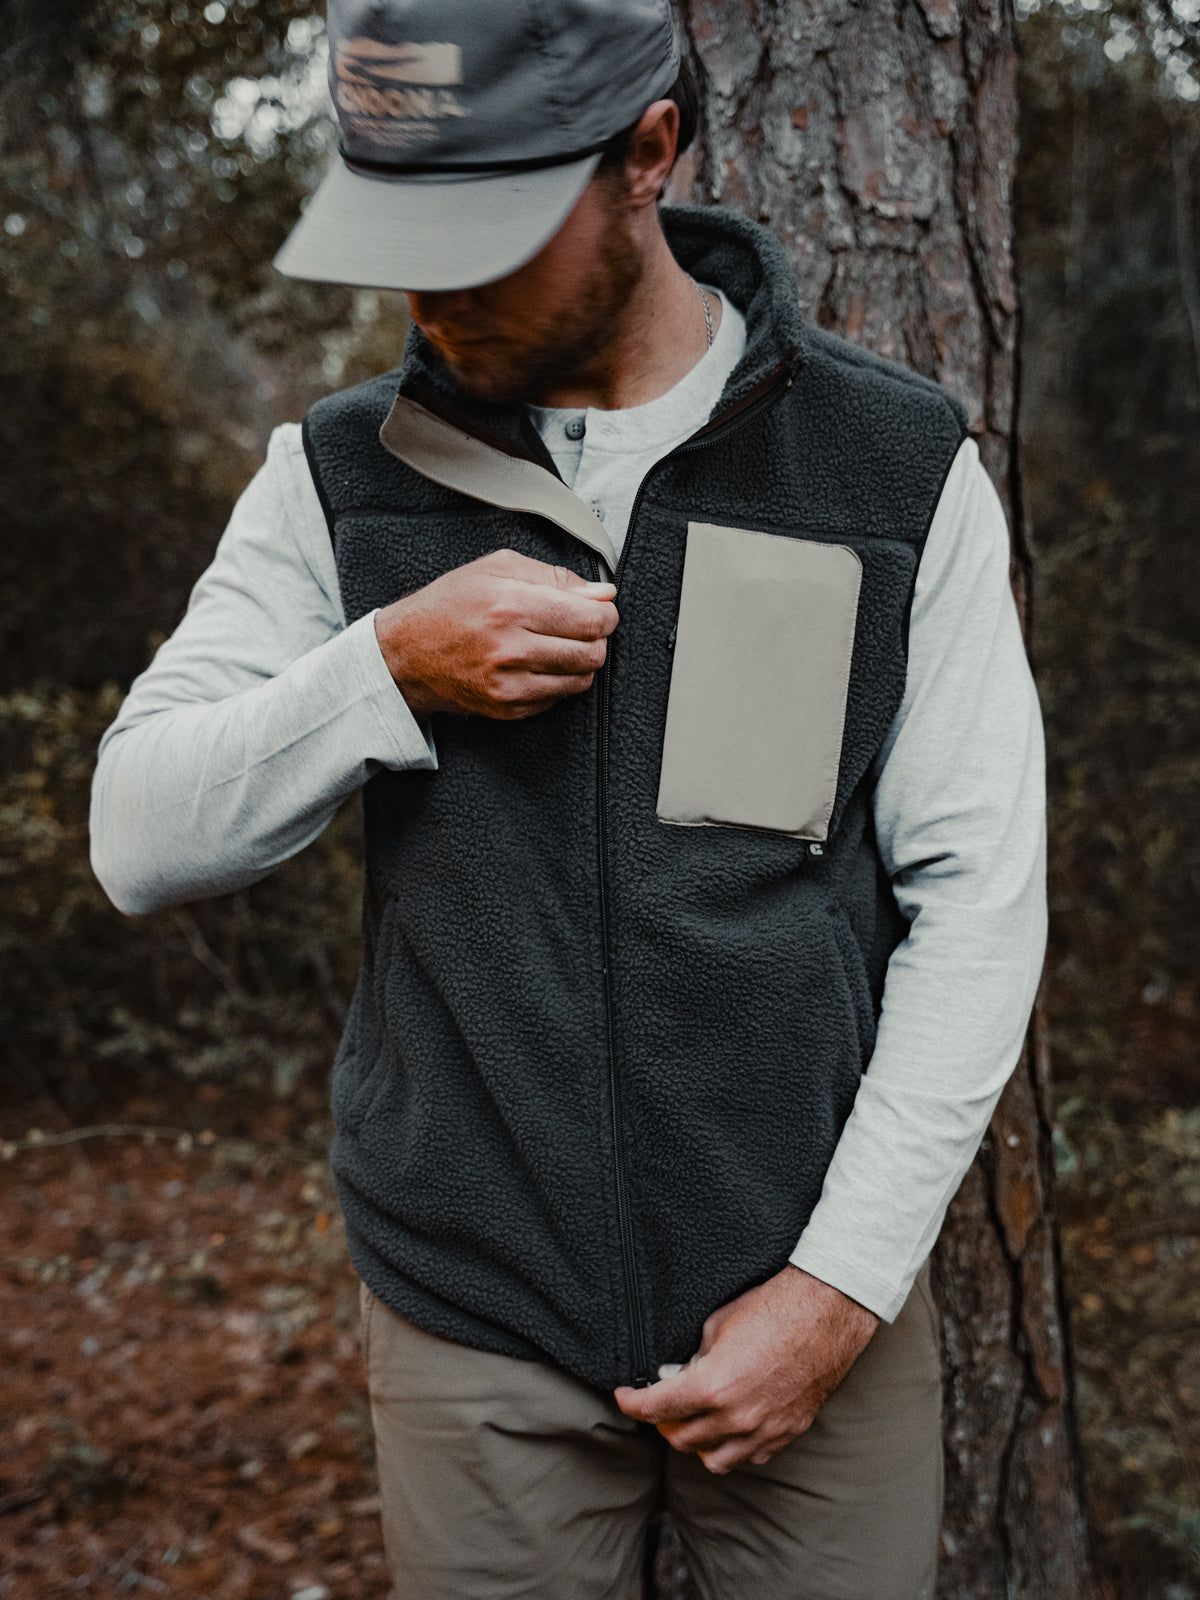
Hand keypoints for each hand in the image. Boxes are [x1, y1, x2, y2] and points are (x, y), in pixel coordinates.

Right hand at [374, 548, 617, 719]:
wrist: (406, 653)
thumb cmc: (450, 605)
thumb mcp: (497, 569)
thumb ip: (555, 577)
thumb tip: (602, 593)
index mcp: (512, 605)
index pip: (591, 619)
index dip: (606, 614)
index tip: (601, 610)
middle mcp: (512, 648)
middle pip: (592, 652)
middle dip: (596, 638)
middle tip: (579, 627)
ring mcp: (510, 684)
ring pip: (581, 678)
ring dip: (580, 661)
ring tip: (556, 644)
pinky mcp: (508, 708)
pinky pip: (559, 698)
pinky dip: (558, 680)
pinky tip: (537, 663)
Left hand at [613, 1267, 878, 1474]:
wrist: (825, 1312)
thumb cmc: (772, 1308)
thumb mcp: (717, 1325)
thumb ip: (696, 1357)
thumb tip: (683, 1370)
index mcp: (711, 1388)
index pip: (656, 1409)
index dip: (632, 1404)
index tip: (624, 1397)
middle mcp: (735, 1418)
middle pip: (682, 1438)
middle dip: (664, 1422)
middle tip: (660, 1405)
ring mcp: (763, 1430)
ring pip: (715, 1459)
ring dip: (698, 1442)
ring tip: (695, 1421)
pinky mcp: (787, 1432)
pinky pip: (751, 1456)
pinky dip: (735, 1448)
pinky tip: (731, 1427)